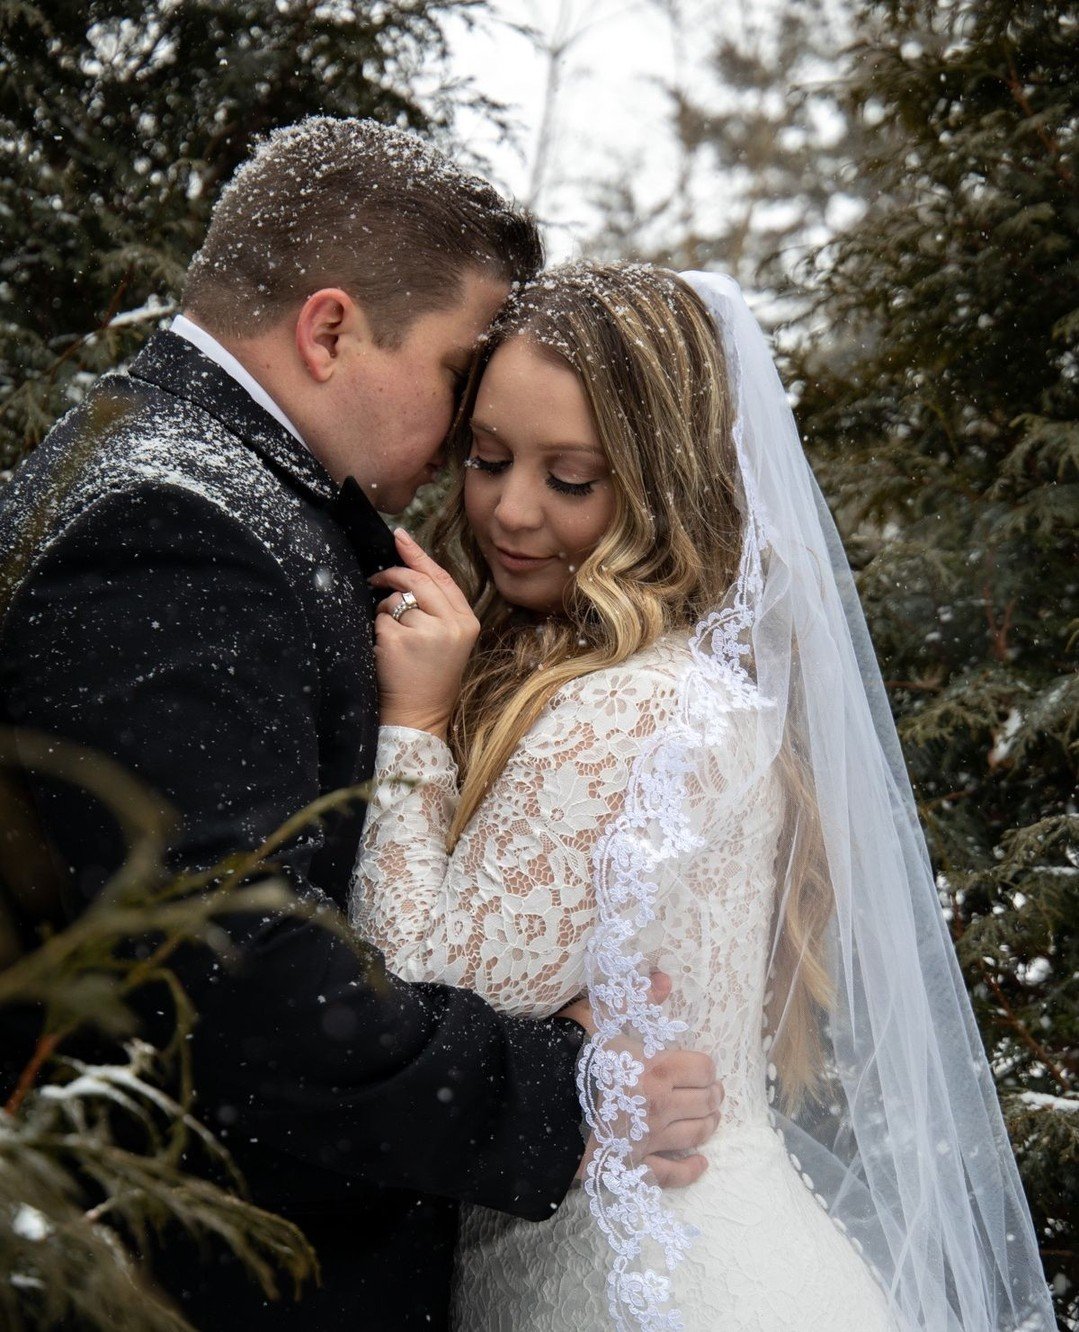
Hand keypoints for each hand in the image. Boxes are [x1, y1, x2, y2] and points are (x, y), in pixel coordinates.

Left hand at [368, 529, 479, 738]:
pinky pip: (380, 620)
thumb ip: (438, 607)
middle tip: (377, 580)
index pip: (442, 578)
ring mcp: (427, 634)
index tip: (401, 536)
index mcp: (467, 622)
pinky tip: (387, 652)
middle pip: (418, 581)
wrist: (420, 714)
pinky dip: (377, 631)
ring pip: (396, 601)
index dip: (419, 554)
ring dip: (385, 613)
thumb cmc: (430, 675)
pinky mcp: (401, 642)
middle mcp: (451, 625)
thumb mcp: (448, 639)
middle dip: (393, 576)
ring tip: (393, 639)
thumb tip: (409, 568)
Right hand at [563, 972, 722, 1189]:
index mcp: (657, 1068)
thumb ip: (633, 998)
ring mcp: (649, 1138)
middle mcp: (661, 1105)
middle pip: (705, 1102)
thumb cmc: (569, 1054)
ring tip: (712, 1117)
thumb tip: (664, 980)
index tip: (703, 1067)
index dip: (706, 1067)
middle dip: (713, 1095)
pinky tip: (700, 1163)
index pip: (703, 1069)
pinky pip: (670, 1173)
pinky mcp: (633, 1163)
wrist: (538, 1101)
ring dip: (709, 1124)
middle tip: (714, 1092)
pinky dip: (689, 1170)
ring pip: (695, 1134)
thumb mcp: (599, 1017)